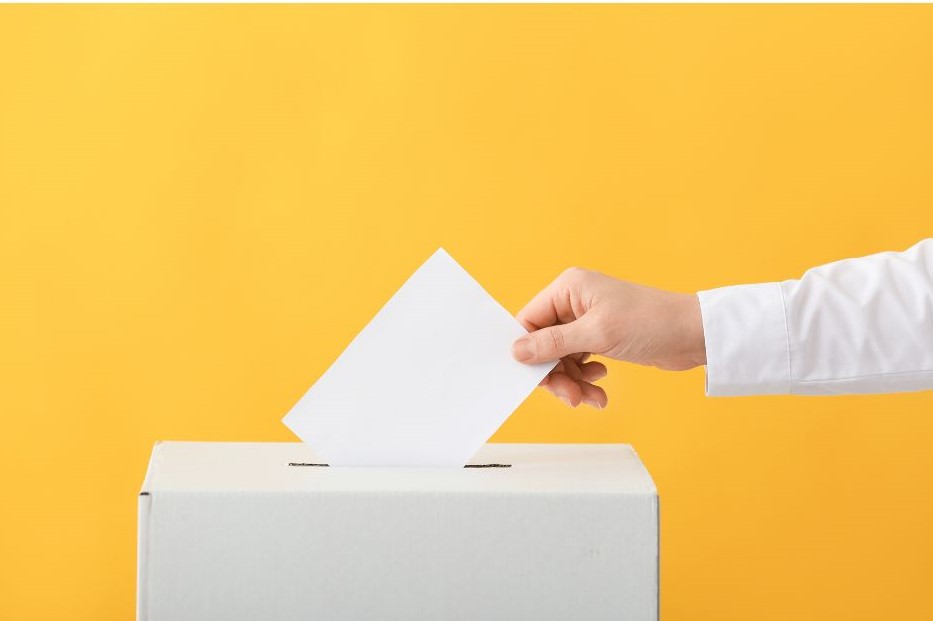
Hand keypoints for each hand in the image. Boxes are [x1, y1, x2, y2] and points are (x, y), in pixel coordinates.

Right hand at [512, 268, 705, 407]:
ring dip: (572, 381)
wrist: (693, 335)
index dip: (528, 351)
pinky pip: (579, 362)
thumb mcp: (597, 334)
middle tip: (570, 396)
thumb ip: (553, 343)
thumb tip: (517, 351)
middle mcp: (575, 301)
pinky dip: (586, 379)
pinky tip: (600, 386)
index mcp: (569, 288)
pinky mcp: (601, 337)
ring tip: (590, 398)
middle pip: (544, 344)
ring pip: (561, 357)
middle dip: (555, 373)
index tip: (535, 378)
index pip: (530, 320)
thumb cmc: (651, 323)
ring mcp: (588, 320)